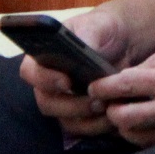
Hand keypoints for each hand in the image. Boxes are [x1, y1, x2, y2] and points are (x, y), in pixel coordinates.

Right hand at [17, 5, 154, 138]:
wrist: (124, 43)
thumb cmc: (103, 30)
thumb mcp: (97, 26)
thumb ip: (86, 37)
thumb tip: (81, 50)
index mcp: (42, 57)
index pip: (30, 72)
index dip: (44, 79)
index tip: (66, 81)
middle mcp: (47, 83)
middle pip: (47, 103)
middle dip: (71, 106)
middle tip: (96, 101)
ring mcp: (63, 101)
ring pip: (66, 121)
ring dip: (87, 119)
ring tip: (108, 108)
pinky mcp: (80, 115)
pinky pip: (83, 128)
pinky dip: (99, 126)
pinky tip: (115, 116)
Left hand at [90, 37, 154, 146]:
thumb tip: (137, 71)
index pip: (127, 85)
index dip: (104, 86)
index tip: (91, 84)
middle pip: (124, 118)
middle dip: (109, 108)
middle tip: (105, 97)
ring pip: (136, 132)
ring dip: (124, 121)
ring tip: (122, 106)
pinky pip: (153, 136)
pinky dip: (141, 129)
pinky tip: (142, 116)